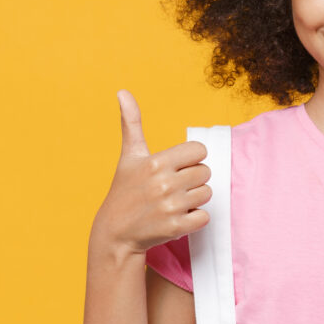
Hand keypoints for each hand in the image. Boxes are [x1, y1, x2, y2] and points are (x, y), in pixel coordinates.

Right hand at [91, 90, 211, 254]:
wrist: (115, 233)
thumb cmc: (125, 190)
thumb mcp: (129, 156)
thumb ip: (131, 123)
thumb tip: (122, 91)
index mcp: (156, 162)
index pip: (199, 150)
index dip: (191, 158)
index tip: (177, 166)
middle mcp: (164, 183)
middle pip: (205, 172)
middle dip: (193, 179)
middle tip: (174, 187)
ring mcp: (171, 206)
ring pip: (207, 194)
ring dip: (195, 199)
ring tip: (175, 202)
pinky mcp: (176, 228)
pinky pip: (204, 216)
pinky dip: (195, 218)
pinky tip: (178, 217)